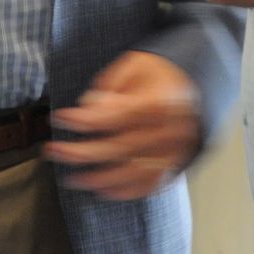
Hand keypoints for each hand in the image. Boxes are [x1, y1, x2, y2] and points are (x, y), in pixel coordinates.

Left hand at [43, 51, 200, 199]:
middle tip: (53, 151)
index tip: (60, 117)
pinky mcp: (176, 164)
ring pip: (134, 171)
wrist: (199, 85)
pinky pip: (150, 184)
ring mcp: (175, 151)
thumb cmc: (161, 73)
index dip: (85, 119)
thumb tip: (91, 105)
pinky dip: (126, 190)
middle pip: (121, 147)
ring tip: (71, 179)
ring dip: (99, 178)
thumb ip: (113, 84)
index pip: (117, 115)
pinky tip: (102, 189)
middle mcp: (170, 130)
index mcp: (161, 101)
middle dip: (82, 152)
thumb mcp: (136, 63)